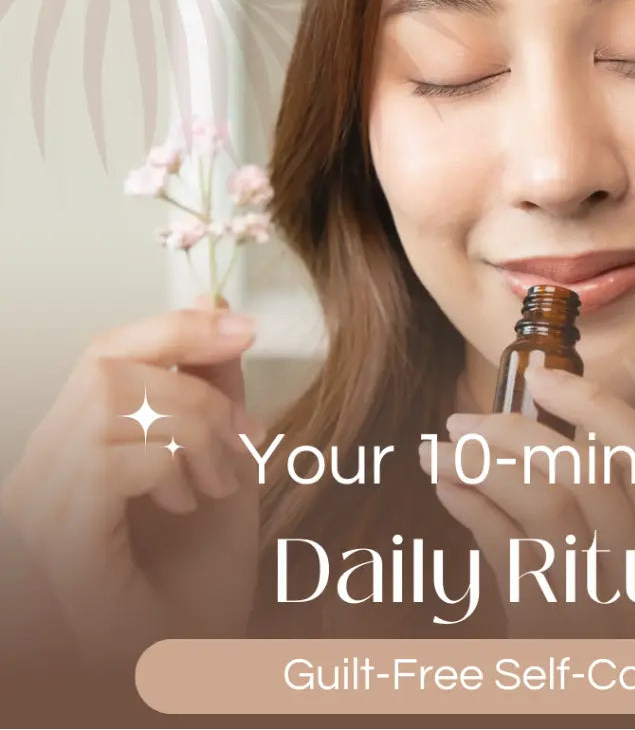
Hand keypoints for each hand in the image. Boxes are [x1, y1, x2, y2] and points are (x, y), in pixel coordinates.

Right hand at [0, 298, 264, 668]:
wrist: (194, 668)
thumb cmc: (200, 583)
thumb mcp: (222, 465)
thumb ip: (212, 392)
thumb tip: (217, 314)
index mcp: (76, 449)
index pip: (104, 352)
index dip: (175, 326)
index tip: (244, 327)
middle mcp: (41, 473)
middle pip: (105, 364)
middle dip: (194, 383)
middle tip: (244, 435)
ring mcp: (40, 510)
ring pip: (109, 402)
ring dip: (191, 429)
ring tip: (220, 479)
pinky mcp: (58, 546)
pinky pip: (109, 461)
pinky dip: (169, 464)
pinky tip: (190, 501)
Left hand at [422, 366, 634, 637]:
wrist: (601, 704)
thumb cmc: (609, 636)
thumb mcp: (617, 571)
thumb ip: (584, 512)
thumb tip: (515, 445)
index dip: (596, 406)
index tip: (542, 378)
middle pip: (586, 470)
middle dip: (513, 432)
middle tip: (460, 421)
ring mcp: (604, 604)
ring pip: (546, 503)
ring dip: (482, 464)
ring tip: (437, 451)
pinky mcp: (555, 633)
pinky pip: (508, 555)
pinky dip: (472, 511)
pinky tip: (447, 490)